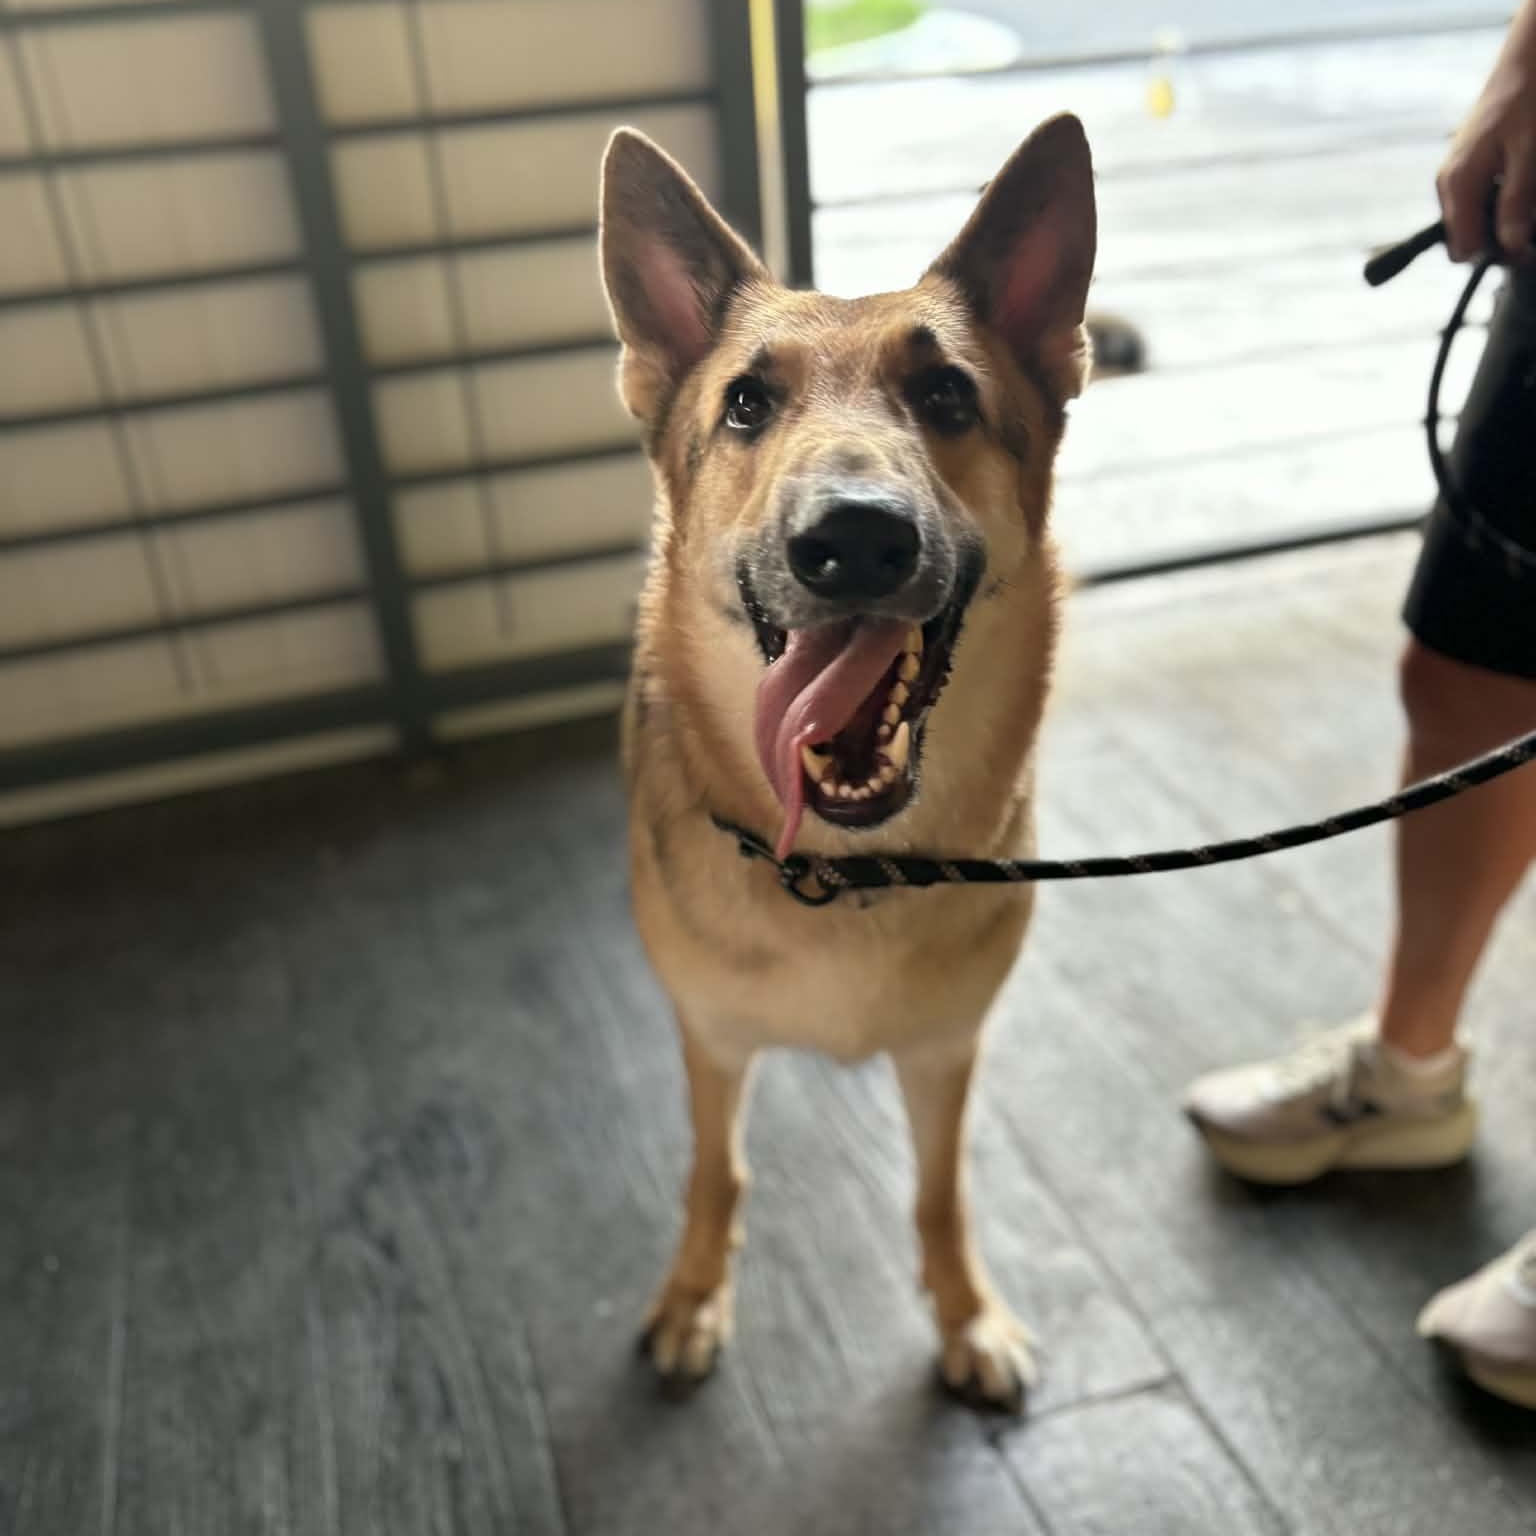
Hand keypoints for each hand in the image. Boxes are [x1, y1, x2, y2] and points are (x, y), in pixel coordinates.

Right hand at [1437, 7, 1535, 260]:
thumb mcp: (1529, 156)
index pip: (1463, 248)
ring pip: (1476, 222)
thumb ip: (1516, 205)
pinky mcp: (1469, 168)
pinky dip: (1504, 203)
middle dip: (1500, 240)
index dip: (1496, 255)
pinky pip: (1482, 202)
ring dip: (1505, 222)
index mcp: (1457, 185)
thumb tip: (1509, 248)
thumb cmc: (1528, 102)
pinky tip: (1523, 189)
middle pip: (1466, 239)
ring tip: (1531, 204)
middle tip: (1534, 232)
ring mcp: (1457, 177)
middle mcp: (1449, 185)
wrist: (1528, 61)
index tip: (1529, 249)